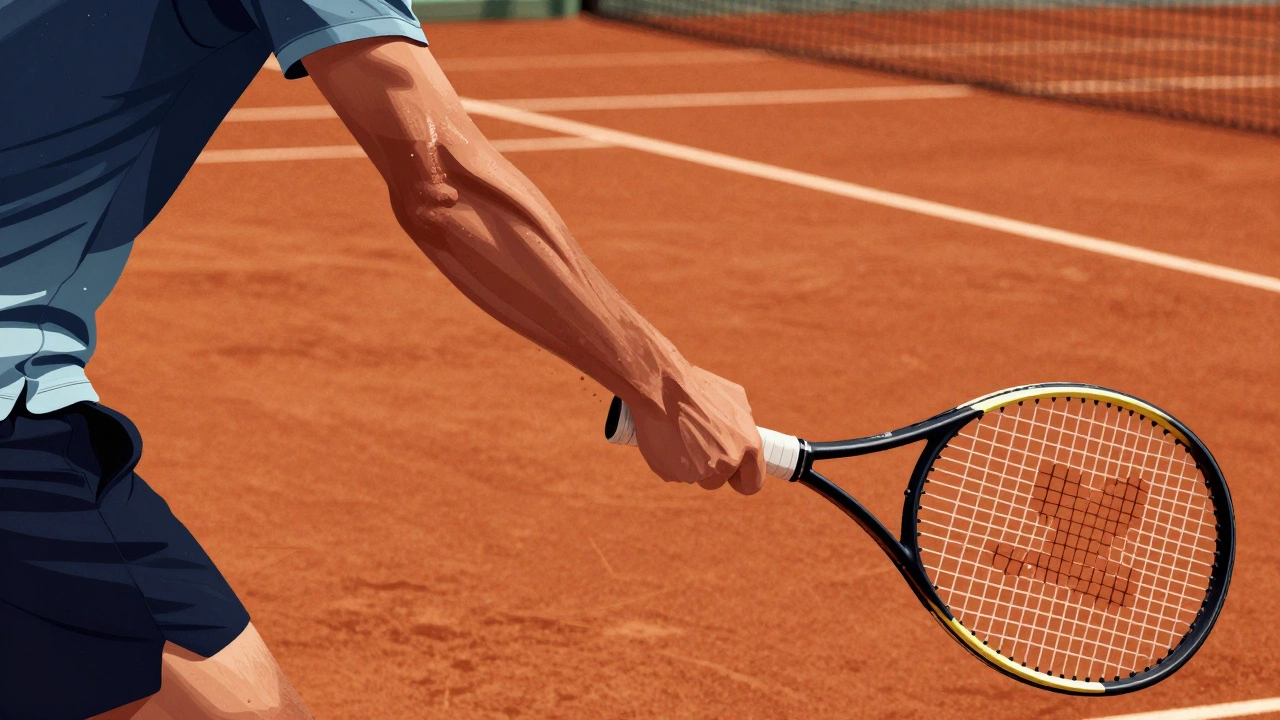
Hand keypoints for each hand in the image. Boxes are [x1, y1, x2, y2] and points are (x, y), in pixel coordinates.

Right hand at [628, 367, 765, 494]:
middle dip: (710, 468)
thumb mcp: (734, 398)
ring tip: (681, 435)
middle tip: (697, 443)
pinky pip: (675, 472)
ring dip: (690, 464)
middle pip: (719, 480)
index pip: (753, 482)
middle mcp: (726, 463)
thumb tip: (744, 435)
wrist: (660, 386)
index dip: (743, 480)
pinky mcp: (673, 474)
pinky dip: (671, 460)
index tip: (734, 477)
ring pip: (695, 477)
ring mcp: (698, 472)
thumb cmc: (697, 388)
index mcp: (748, 446)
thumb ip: (743, 425)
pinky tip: (667, 437)